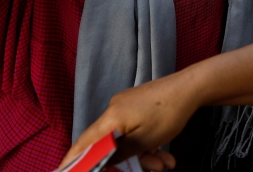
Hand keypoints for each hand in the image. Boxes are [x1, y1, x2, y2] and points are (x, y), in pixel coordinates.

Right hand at [60, 74, 197, 169]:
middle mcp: (114, 109)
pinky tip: (164, 154)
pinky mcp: (137, 105)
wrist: (189, 88)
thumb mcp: (145, 140)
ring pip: (127, 140)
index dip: (74, 158)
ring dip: (144, 156)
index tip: (63, 170)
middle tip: (152, 169)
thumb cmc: (167, 114)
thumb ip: (120, 153)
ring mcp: (126, 106)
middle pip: (111, 144)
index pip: (86, 141)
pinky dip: (147, 144)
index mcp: (112, 117)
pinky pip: (135, 131)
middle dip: (129, 162)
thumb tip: (102, 160)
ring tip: (165, 164)